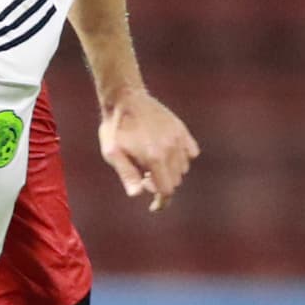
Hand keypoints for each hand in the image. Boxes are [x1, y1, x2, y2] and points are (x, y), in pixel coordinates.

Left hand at [98, 86, 199, 211]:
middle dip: (161, 185)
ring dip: (170, 172)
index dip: (160, 201)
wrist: (125, 98)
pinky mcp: (182, 129)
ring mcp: (178, 138)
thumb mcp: (113, 154)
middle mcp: (171, 149)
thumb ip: (127, 175)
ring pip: (183, 168)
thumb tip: (137, 194)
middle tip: (143, 176)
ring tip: (151, 163)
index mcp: (154, 158)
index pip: (167, 190)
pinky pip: (191, 152)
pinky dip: (182, 159)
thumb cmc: (114, 128)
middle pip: (175, 181)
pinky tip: (167, 155)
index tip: (154, 206)